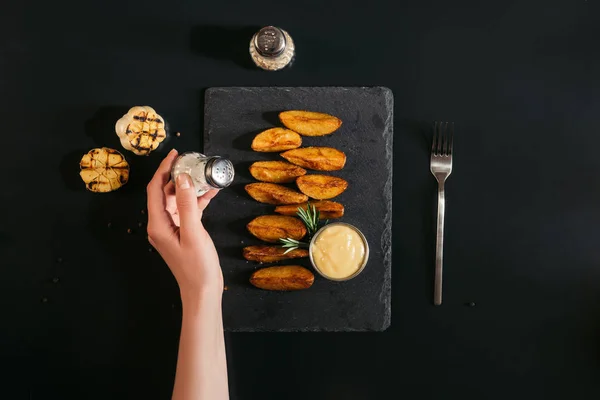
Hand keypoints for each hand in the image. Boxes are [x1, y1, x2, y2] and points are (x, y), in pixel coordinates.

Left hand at [146, 149, 222, 299]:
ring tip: (203, 173)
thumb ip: (188, 205)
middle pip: (165, 193)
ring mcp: (172, 229)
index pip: (155, 189)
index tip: (175, 154)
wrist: (202, 291)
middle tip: (191, 161)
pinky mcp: (183, 233)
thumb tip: (183, 179)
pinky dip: (197, 201)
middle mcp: (161, 225)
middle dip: (177, 175)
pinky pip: (187, 211)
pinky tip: (211, 192)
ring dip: (189, 187)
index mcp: (158, 224)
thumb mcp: (193, 233)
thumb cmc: (196, 267)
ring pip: (177, 200)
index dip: (163, 169)